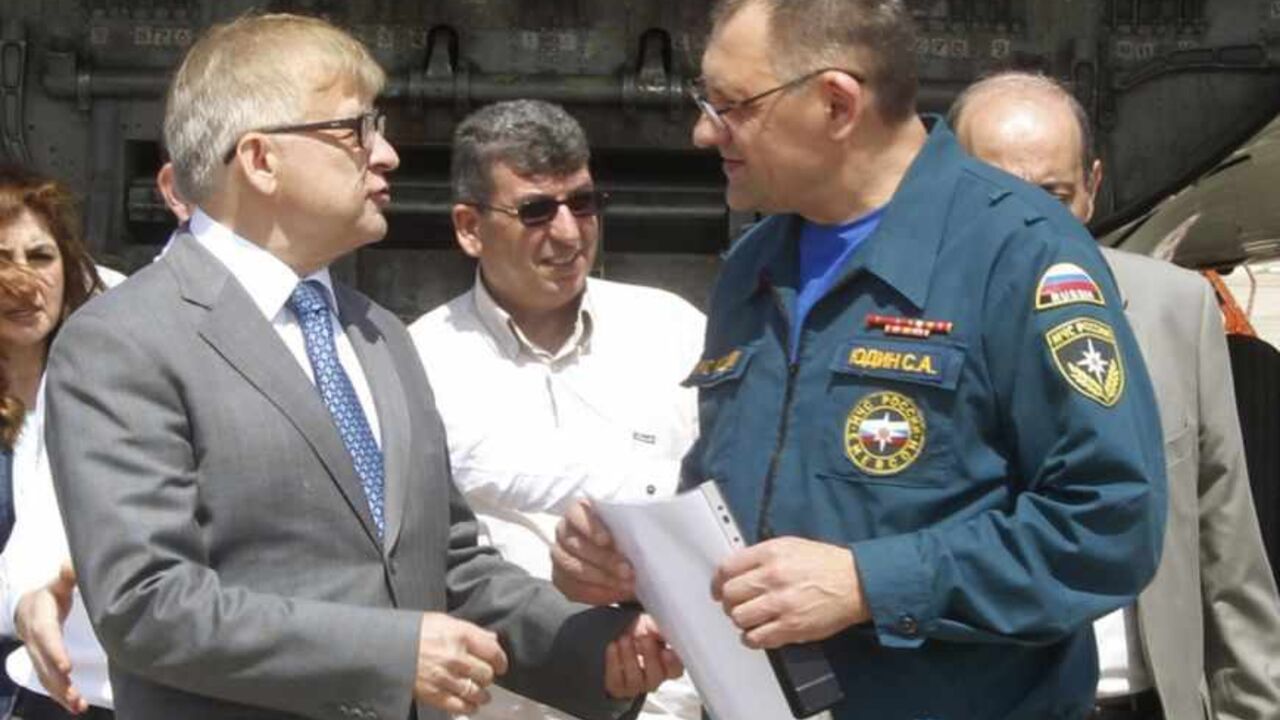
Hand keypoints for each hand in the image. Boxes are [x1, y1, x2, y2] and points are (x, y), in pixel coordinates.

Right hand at [15, 562, 87, 714]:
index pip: (46, 636)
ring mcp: (36, 652)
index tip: (67, 668)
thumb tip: (70, 564)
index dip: (54, 652)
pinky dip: (60, 695)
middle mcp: (34, 638)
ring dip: (60, 693)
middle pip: (43, 662)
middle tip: (75, 695)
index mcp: (40, 616)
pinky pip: (48, 680)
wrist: (28, 605)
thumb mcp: (59, 582)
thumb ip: (67, 575)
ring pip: (44, 675)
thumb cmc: (52, 593)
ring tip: (78, 706)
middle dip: (58, 680)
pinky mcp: (41, 663)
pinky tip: (75, 706)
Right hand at [413, 612, 508, 715]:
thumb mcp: (444, 621)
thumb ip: (471, 631)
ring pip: (476, 692)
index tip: (500, 665)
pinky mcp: (434, 694)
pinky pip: (460, 706)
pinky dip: (469, 707)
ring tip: (481, 694)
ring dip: (482, 695)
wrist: (387, 647)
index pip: (493, 652)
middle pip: (487, 674)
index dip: (501, 661)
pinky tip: (471, 705)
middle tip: (486, 677)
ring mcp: (445, 677)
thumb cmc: (415, 632)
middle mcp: (456, 657)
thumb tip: (492, 640)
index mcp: (460, 635)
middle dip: (488, 677)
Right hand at [550, 499, 635, 604]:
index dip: (590, 527)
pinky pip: (573, 588)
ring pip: (572, 568)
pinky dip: (595, 593)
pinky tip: (614, 594)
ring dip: (601, 579)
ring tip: (625, 584)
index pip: (576, 515)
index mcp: (578, 511)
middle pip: (575, 545)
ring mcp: (559, 555)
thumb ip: (631, 527)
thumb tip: (644, 531)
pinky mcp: (561, 578)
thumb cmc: (627, 538)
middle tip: (627, 570)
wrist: (624, 561)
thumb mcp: (631, 527)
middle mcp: (564, 531)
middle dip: (603, 560)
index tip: (608, 540)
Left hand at [604, 613, 682, 698]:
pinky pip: (616, 679)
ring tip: (625, 638)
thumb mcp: (650, 625)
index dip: (672, 663)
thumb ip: (657, 629)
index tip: (666, 651)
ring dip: (630, 656)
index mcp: (667, 664)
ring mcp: (636, 685)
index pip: (676, 670)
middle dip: (650, 656)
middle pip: (656, 676)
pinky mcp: (618, 687)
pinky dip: (614, 661)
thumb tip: (658, 631)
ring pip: (635, 679)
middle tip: (644, 637)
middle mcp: (653, 678)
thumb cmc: (639, 632)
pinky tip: (613, 646)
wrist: (618, 637)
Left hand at [712, 537, 868, 648]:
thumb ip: (762, 555)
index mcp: (771, 553)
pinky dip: (752, 638)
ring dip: (741, 620)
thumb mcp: (791, 546)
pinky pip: (756, 638)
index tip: (718, 588)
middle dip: (729, 601)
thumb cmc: (825, 564)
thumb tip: (737, 569)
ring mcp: (781, 604)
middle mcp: (772, 577)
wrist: (856, 583)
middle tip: (736, 604)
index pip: (727, 568)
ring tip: (750, 618)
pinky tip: (758, 632)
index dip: (718, 581)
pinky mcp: (791, 627)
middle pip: (729, 594)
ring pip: (739, 617)